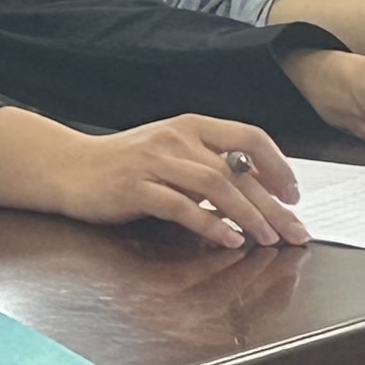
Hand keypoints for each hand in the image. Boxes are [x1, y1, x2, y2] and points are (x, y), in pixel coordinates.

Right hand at [52, 117, 308, 246]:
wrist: (69, 167)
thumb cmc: (124, 164)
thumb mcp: (172, 153)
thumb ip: (210, 164)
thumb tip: (258, 186)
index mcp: (190, 125)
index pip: (249, 137)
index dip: (277, 165)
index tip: (293, 193)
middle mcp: (176, 138)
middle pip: (237, 170)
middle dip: (273, 203)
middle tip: (295, 230)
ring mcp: (155, 162)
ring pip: (215, 186)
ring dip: (248, 215)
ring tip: (267, 238)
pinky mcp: (136, 188)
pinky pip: (181, 206)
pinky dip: (209, 224)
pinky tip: (228, 239)